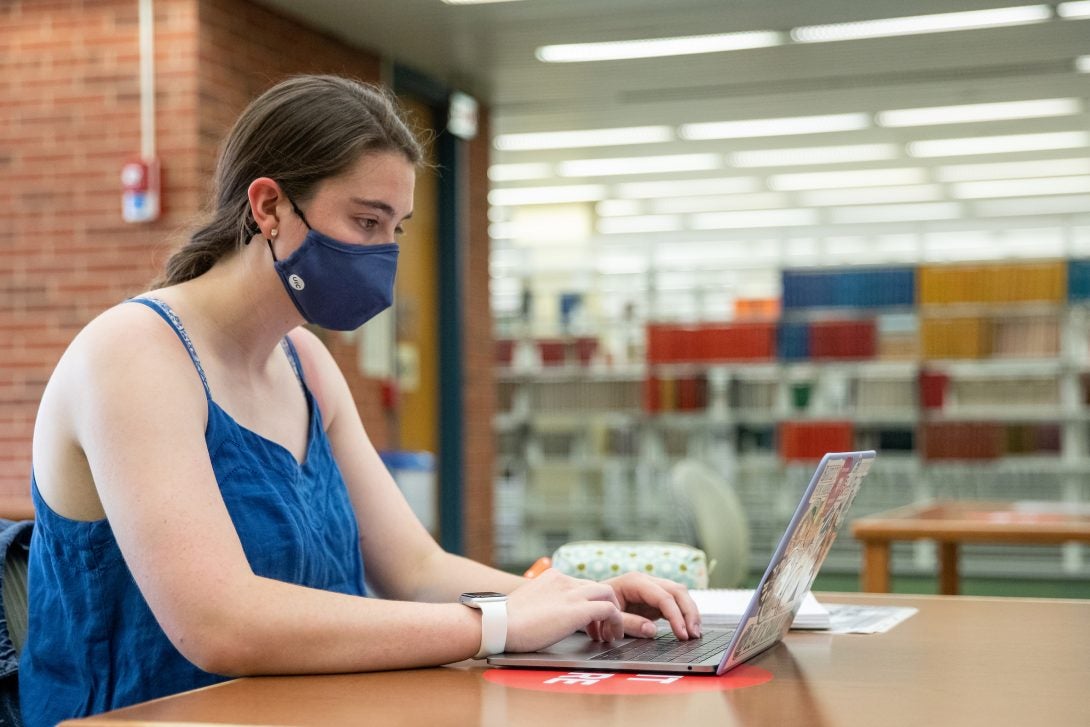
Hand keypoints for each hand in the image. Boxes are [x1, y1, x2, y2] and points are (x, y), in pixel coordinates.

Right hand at [504, 568, 624, 651]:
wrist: (498, 624)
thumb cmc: (505, 622)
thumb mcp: (528, 604)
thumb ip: (543, 604)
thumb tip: (546, 617)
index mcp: (552, 577)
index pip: (582, 585)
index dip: (589, 604)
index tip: (589, 623)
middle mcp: (564, 580)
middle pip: (598, 588)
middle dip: (605, 608)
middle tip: (602, 630)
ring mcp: (572, 593)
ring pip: (608, 595)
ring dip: (613, 615)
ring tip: (609, 635)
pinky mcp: (578, 609)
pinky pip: (610, 610)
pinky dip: (615, 622)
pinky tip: (610, 636)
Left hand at [602, 572, 701, 639]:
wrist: (590, 601)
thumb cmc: (597, 608)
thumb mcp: (608, 617)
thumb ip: (628, 623)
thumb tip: (652, 631)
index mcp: (634, 582)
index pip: (663, 596)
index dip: (675, 615)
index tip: (682, 634)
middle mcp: (646, 581)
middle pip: (677, 591)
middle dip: (689, 612)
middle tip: (694, 635)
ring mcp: (652, 588)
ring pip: (680, 594)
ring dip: (690, 613)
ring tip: (695, 633)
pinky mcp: (655, 598)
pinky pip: (675, 603)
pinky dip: (684, 615)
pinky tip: (689, 629)